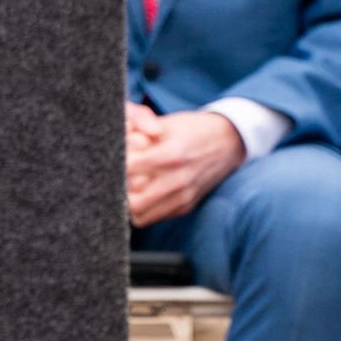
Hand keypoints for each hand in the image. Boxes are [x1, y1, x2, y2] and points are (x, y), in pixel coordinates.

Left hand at [127, 103, 246, 226]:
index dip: (116, 163)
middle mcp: (178, 180)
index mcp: (171, 154)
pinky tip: (140, 193)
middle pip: (132, 200)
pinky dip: (142, 209)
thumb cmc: (191, 129)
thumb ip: (139, 126)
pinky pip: (153, 218)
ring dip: (128, 202)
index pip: (129, 169)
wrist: (229, 142)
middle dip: (118, 188)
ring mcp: (183, 197)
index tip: (112, 157)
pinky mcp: (185, 207)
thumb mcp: (166, 122)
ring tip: (126, 187)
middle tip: (115, 176)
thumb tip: (116, 136)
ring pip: (140, 214)